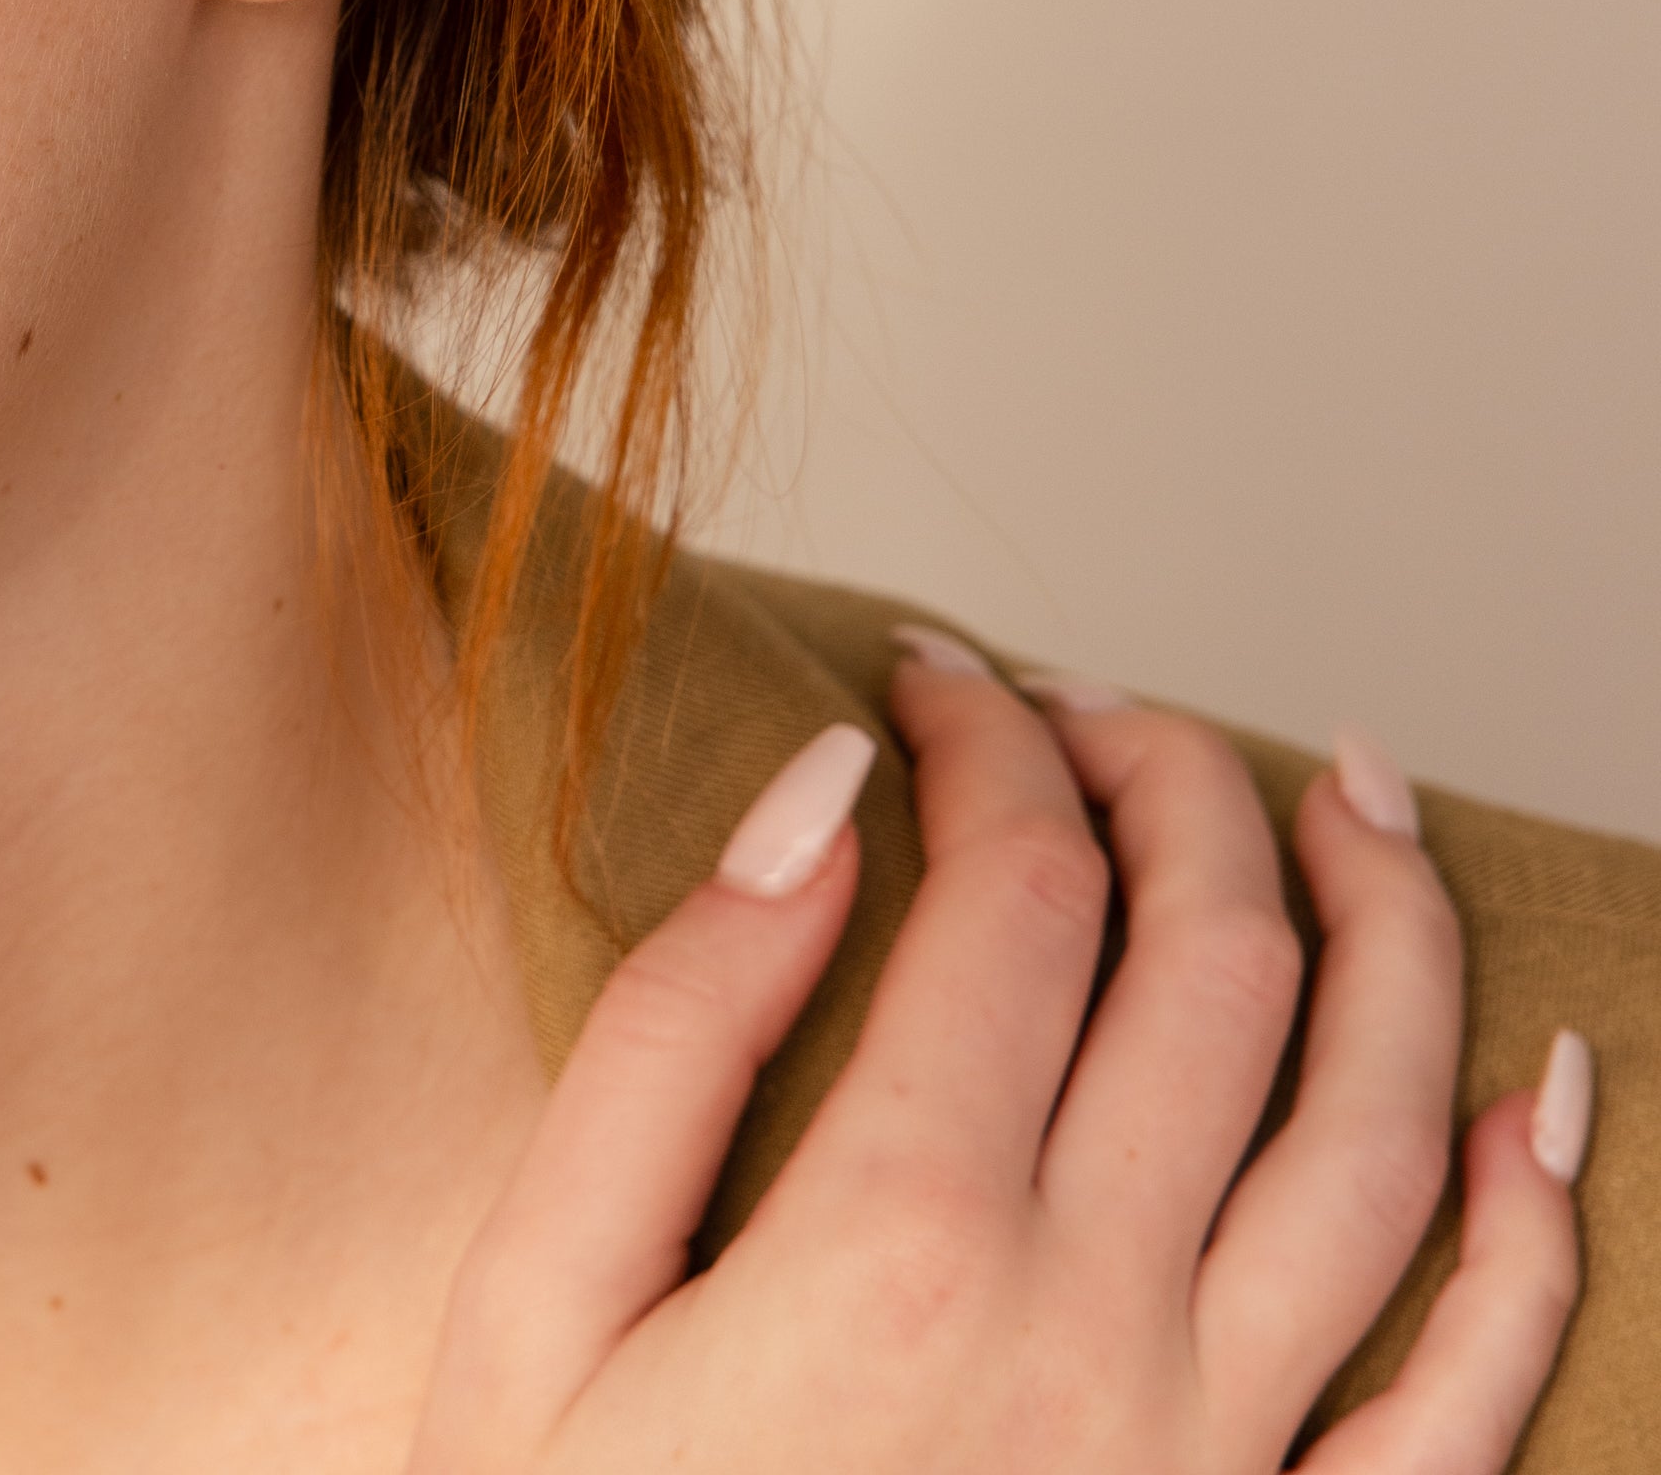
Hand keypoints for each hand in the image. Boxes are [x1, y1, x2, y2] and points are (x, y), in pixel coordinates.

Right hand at [413, 646, 1590, 1472]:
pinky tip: (1541, 1095)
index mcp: (897, 1246)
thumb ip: (673, 1033)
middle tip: (1094, 709)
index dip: (985, 738)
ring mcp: (1220, 1465)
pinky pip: (1473, 1395)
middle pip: (1215, 964)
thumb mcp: (534, 1304)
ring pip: (1382, 1135)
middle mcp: (1098, 1336)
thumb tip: (819, 797)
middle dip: (1170, 779)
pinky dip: (1533, 1230)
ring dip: (1392, 929)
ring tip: (1354, 791)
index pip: (1014, 888)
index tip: (931, 680)